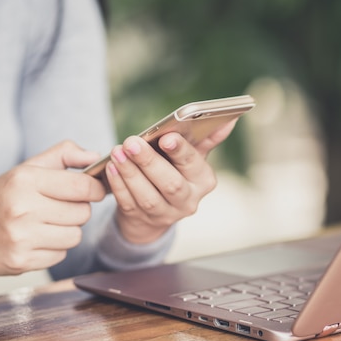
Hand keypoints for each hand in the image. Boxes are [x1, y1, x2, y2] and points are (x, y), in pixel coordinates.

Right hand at [0, 141, 105, 278]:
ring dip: (68, 230)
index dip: (95, 189)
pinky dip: (54, 248)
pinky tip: (36, 240)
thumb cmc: (0, 196)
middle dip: (78, 210)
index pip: (82, 187)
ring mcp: (20, 237)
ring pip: (75, 236)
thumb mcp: (26, 168)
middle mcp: (22, 208)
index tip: (93, 191)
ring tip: (48, 223)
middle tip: (61, 207)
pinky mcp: (20, 261)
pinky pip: (60, 255)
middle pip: (82, 213)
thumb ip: (63, 155)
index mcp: (25, 180)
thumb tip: (96, 157)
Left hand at [105, 120, 236, 243]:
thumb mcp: (192, 158)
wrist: (157, 212)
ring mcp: (165, 214)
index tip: (166, 137)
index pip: (193, 164)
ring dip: (130, 173)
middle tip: (132, 142)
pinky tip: (111, 167)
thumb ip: (207, 139)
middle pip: (170, 183)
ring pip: (148, 196)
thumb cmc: (176, 174)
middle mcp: (188, 200)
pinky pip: (128, 203)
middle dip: (149, 162)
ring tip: (118, 152)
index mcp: (204, 181)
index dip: (180, 151)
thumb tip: (229, 120)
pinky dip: (118, 185)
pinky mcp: (142, 220)